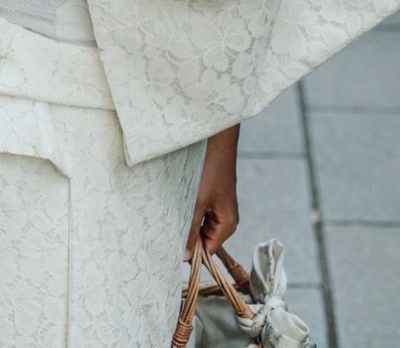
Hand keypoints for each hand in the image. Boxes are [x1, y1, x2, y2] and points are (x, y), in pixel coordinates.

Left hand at [185, 126, 238, 259]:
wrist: (216, 142)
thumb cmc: (210, 171)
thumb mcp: (197, 203)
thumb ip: (191, 231)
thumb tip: (185, 257)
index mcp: (227, 225)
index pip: (207, 251)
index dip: (191, 250)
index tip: (172, 244)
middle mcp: (226, 219)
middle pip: (203, 239)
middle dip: (188, 234)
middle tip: (173, 223)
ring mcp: (219, 208)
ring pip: (199, 225)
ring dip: (187, 220)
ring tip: (177, 208)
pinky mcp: (212, 198)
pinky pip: (199, 213)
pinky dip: (189, 210)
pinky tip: (182, 200)